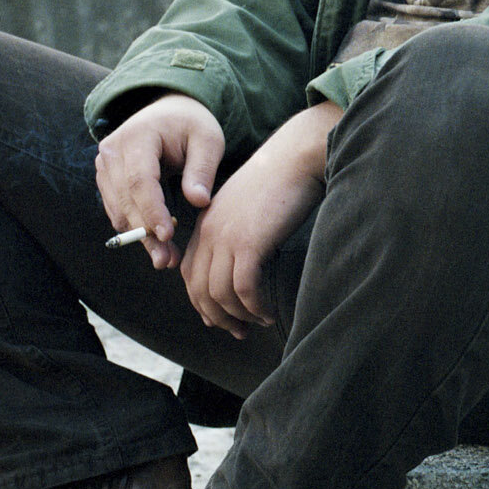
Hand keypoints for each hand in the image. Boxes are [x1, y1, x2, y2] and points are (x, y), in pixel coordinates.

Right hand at [94, 93, 224, 273]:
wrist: (168, 111)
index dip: (152, 211)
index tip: (168, 235)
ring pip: (118, 210)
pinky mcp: (106, 179)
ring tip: (167, 258)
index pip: (140, 181)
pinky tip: (157, 243)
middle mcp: (112, 152)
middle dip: (146, 234)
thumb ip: (202, 169)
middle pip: (126, 200)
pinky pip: (118, 209)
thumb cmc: (191, 124)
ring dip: (140, 237)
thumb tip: (199, 201)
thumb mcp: (208, 139)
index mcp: (137, 137)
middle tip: (168, 260)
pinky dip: (136, 228)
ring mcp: (104, 166)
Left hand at [180, 103, 341, 336]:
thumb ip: (240, 229)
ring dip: (238, 316)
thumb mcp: (249, 205)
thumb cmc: (283, 177)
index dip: (202, 300)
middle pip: (199, 289)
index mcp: (207, 222)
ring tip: (260, 321)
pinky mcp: (248, 243)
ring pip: (219, 295)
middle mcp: (209, 232)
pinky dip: (254, 307)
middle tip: (239, 332)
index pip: (190, 272)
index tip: (222, 316)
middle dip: (217, 317)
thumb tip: (249, 259)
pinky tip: (268, 311)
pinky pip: (242, 289)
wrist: (298, 156)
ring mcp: (226, 238)